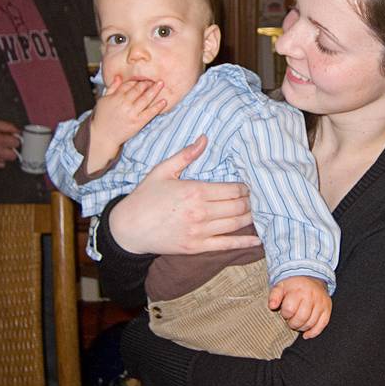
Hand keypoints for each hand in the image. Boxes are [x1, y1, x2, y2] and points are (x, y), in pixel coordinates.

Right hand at [0, 119, 20, 168]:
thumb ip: (10, 127)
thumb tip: (18, 132)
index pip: (16, 143)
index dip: (16, 139)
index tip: (13, 137)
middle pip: (14, 155)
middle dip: (13, 148)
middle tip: (8, 144)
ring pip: (8, 160)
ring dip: (7, 154)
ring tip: (1, 147)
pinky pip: (1, 164)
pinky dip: (1, 159)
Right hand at [89, 76, 165, 167]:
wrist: (103, 136)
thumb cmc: (102, 118)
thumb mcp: (103, 100)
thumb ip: (112, 88)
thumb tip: (119, 77)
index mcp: (116, 97)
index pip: (128, 85)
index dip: (137, 80)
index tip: (143, 77)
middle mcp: (124, 103)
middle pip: (138, 90)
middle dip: (147, 83)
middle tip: (154, 79)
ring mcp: (132, 113)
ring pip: (145, 98)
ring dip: (154, 90)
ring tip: (161, 84)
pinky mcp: (138, 122)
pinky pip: (150, 113)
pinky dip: (157, 107)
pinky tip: (164, 101)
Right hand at [109, 135, 259, 254]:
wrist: (128, 229)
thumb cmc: (145, 197)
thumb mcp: (163, 171)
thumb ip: (186, 155)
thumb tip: (205, 138)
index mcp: (195, 191)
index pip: (232, 189)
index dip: (244, 187)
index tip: (247, 186)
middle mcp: (200, 212)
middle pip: (238, 206)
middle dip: (250, 201)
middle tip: (254, 198)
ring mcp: (200, 231)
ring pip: (236, 223)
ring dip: (250, 217)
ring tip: (255, 211)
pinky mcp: (197, 247)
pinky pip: (226, 244)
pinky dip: (244, 243)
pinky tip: (256, 241)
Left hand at [268, 276, 331, 337]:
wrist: (311, 278)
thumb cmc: (293, 286)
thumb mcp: (281, 287)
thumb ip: (274, 296)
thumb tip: (272, 306)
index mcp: (298, 290)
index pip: (289, 309)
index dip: (285, 314)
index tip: (285, 311)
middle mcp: (311, 296)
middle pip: (301, 318)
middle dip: (293, 323)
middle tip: (291, 320)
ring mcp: (321, 302)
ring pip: (311, 323)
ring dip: (302, 327)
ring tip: (298, 323)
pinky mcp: (327, 308)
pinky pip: (322, 325)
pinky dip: (313, 332)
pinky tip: (306, 334)